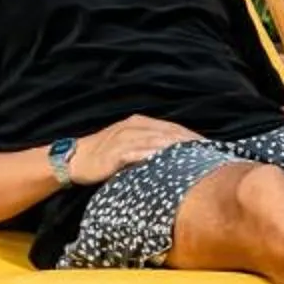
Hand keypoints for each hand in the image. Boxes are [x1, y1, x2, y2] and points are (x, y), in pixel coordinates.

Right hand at [78, 115, 198, 181]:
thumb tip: (176, 157)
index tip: (209, 146)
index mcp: (140, 123)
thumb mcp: (130, 146)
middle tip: (206, 152)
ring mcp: (123, 137)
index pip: (172, 128)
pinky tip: (163, 161)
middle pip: (167, 132)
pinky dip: (150, 155)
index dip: (190, 136)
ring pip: (154, 140)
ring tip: (192, 156)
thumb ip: (150, 147)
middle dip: (188, 141)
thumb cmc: (106, 156)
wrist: (74, 160)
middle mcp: (133, 126)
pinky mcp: (114, 152)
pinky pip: (135, 152)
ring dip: (174, 147)